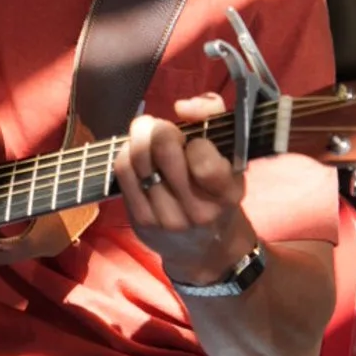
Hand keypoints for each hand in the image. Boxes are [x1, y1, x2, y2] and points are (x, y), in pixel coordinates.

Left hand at [118, 95, 256, 288]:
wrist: (206, 249)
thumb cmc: (219, 194)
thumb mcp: (232, 159)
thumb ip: (215, 117)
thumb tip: (182, 106)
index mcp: (226, 194)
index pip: (202, 157)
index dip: (194, 139)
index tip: (196, 142)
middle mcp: (196, 211)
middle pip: (163, 150)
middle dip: (158, 128)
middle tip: (161, 128)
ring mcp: (165, 218)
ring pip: (137, 158)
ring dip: (139, 137)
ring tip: (148, 136)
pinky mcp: (140, 221)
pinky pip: (123, 172)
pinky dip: (127, 153)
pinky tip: (137, 155)